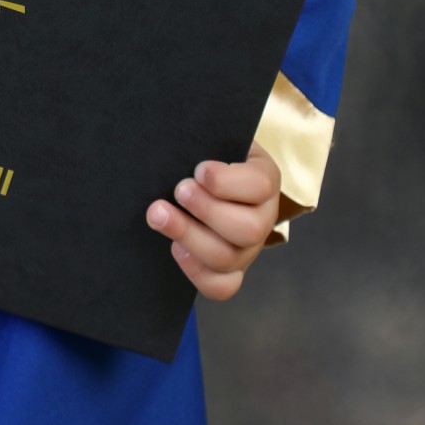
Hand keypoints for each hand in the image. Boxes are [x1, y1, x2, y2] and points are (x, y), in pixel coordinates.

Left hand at [145, 139, 280, 300]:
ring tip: (159, 214)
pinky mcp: (232, 271)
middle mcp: (264, 217)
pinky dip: (196, 271)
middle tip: (178, 190)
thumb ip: (204, 140)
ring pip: (228, 258)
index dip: (228, 182)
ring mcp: (249, 249)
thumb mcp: (215, 138)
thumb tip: (180, 144)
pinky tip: (175, 248)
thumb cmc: (210, 152)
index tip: (199, 170)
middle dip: (207, 210)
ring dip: (189, 236)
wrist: (208, 175)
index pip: (261, 185)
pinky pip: (221, 286)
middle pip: (248, 229)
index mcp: (265, 179)